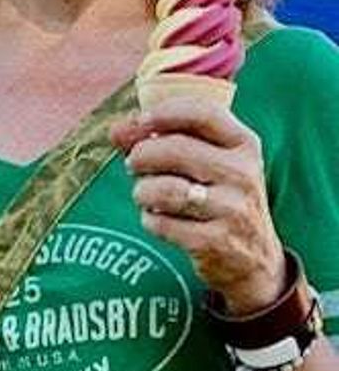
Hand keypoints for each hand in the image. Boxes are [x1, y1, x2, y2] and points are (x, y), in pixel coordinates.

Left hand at [110, 97, 286, 313]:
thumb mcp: (207, 162)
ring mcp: (232, 210)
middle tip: (133, 164)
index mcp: (244, 145)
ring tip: (145, 194)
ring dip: (142, 191)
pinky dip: (150, 219)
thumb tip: (116, 130)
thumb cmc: (218, 197)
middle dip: (141, 155)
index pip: (204, 113)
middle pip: (175, 149)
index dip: (165, 112)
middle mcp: (243, 174)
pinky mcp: (216, 242)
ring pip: (164, 189)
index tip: (141, 120)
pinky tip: (158, 219)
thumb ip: (162, 140)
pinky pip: (162, 223)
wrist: (253, 258)